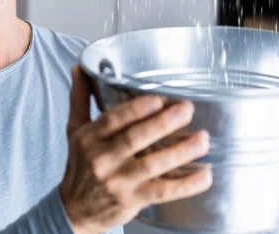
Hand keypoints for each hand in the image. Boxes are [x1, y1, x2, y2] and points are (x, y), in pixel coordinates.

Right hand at [60, 66, 211, 233]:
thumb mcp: (75, 129)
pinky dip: (186, 185)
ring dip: (180, 152)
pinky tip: (204, 175)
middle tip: (186, 110)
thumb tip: (78, 67)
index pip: (113, 119)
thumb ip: (80, 97)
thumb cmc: (79, 166)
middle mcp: (102, 159)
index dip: (136, 109)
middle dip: (162, 124)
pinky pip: (163, 192)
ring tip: (202, 139)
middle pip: (134, 139)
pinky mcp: (133, 201)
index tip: (158, 99)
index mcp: (90, 137)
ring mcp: (118, 182)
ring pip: (152, 165)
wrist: (74, 211)